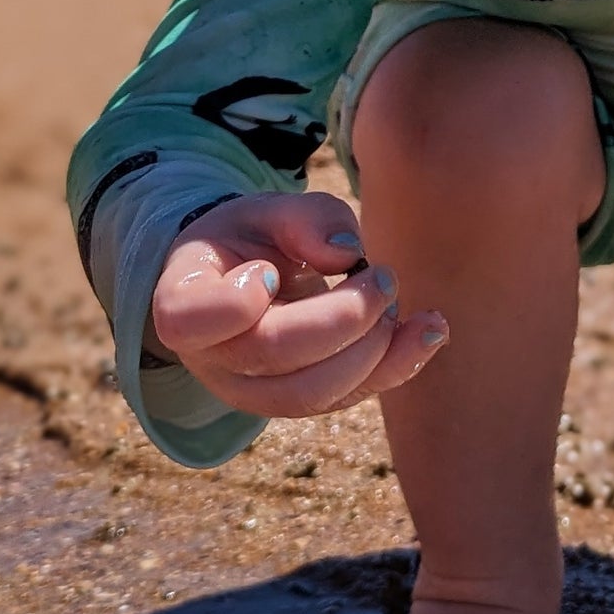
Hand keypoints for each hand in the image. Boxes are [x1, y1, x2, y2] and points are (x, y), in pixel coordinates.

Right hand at [149, 192, 448, 416]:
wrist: (246, 278)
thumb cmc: (249, 239)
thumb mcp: (266, 209)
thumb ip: (305, 217)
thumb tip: (348, 254)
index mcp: (183, 300)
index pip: (189, 321)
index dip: (236, 301)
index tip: (271, 268)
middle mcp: (210, 358)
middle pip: (273, 355)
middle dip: (342, 316)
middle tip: (381, 275)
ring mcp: (250, 391)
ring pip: (312, 393)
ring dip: (372, 347)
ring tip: (395, 299)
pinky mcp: (297, 403)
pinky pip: (345, 400)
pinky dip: (396, 366)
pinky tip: (430, 328)